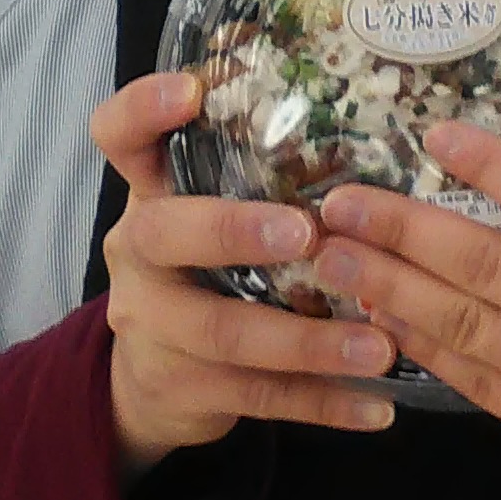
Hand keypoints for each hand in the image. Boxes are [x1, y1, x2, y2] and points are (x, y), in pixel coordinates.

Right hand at [88, 72, 395, 469]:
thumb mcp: (214, 212)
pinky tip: (377, 408)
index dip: (143, 109)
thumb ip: (264, 178)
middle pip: (165, 233)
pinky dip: (323, 402)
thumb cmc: (208, 268)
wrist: (154, 377)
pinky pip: (257, 396)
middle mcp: (137, 252)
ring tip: (380, 346)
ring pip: (225, 332)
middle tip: (309, 233)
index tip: (190, 91)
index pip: (119, 136)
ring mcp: (150, 323)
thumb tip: (382, 139)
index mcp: (149, 194)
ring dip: (309, 340)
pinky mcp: (178, 385)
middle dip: (235, 231)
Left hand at [309, 123, 500, 499]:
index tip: (432, 137)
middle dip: (399, 230)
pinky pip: (481, 385)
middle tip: (336, 201)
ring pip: (468, 327)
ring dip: (388, 289)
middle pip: (488, 265)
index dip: (487, 168)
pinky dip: (425, 349)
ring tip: (329, 256)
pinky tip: (383, 318)